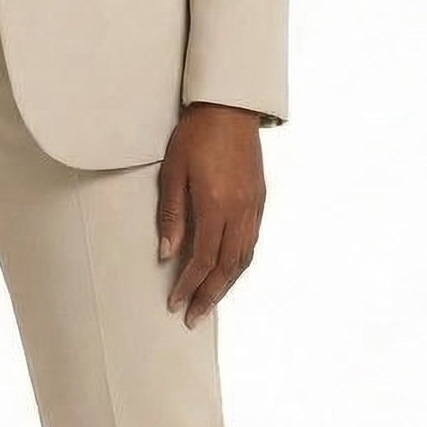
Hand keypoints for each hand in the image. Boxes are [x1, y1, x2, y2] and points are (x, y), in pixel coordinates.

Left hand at [156, 102, 266, 326]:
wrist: (230, 108)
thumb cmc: (195, 136)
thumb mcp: (173, 173)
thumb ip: (172, 215)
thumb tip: (167, 254)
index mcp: (216, 205)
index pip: (203, 259)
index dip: (188, 285)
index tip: (175, 303)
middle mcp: (240, 211)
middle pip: (227, 267)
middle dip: (209, 296)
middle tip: (194, 318)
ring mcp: (254, 206)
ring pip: (244, 258)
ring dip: (227, 285)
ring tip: (210, 302)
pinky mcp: (260, 200)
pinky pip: (252, 242)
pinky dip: (239, 264)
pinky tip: (228, 272)